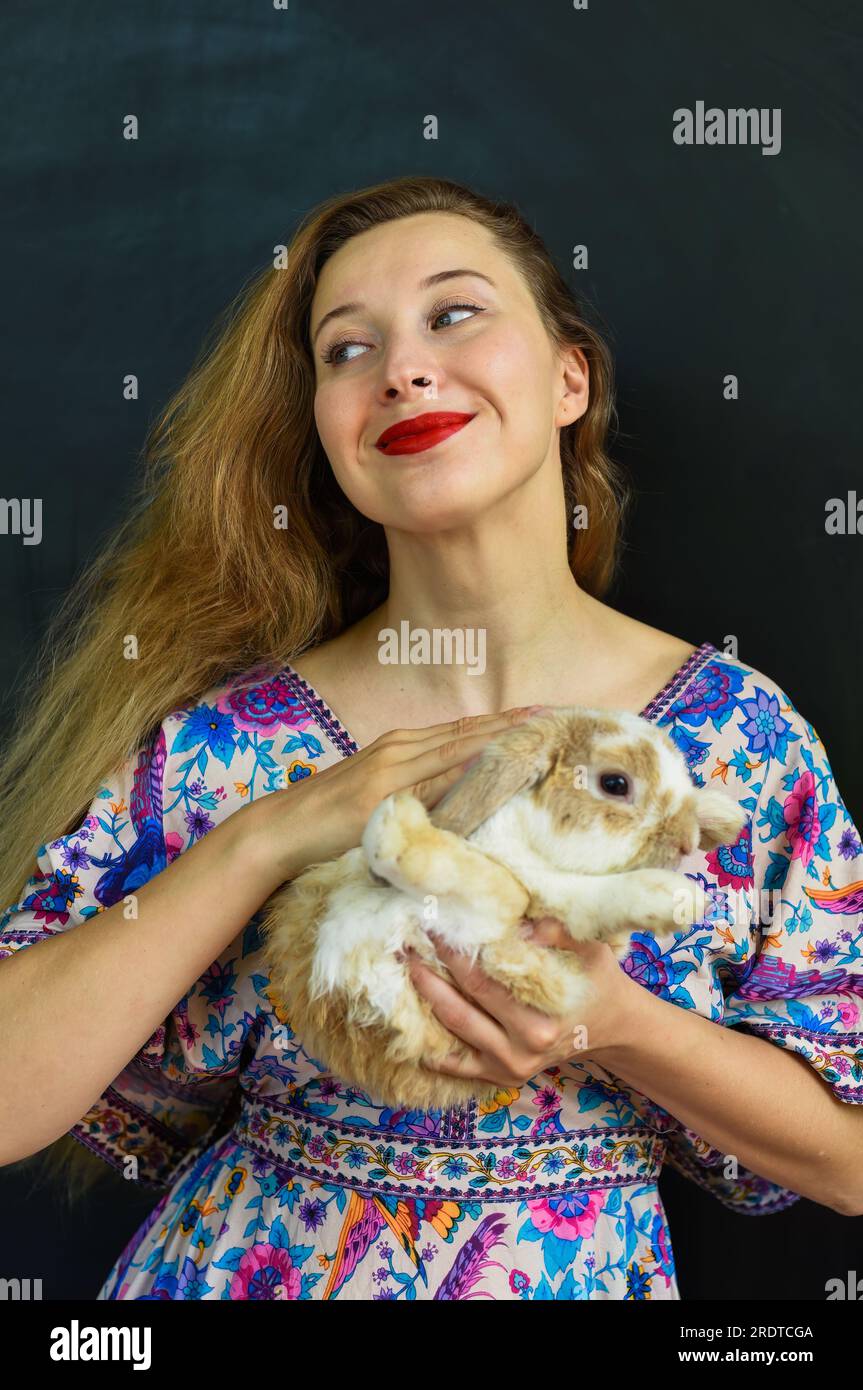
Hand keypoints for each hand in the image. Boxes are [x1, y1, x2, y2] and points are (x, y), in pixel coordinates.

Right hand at [252, 705, 546, 890]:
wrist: (282, 828)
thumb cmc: (331, 818)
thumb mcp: (383, 798)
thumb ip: (418, 791)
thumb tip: (461, 798)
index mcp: (401, 747)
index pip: (462, 731)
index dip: (502, 723)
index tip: (540, 716)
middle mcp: (399, 747)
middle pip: (466, 732)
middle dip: (510, 724)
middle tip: (553, 716)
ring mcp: (389, 767)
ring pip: (455, 747)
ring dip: (497, 739)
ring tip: (536, 733)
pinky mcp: (379, 791)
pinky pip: (431, 779)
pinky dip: (465, 769)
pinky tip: (492, 767)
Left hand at [406, 917, 640, 1088]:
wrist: (612, 1024)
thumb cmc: (597, 978)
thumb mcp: (589, 948)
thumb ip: (556, 931)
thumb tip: (515, 922)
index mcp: (542, 1020)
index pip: (482, 980)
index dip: (452, 952)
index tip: (431, 924)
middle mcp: (523, 1049)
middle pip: (460, 1006)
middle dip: (428, 972)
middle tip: (405, 942)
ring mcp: (510, 1068)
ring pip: (454, 1030)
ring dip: (424, 998)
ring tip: (406, 966)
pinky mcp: (502, 1077)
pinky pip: (457, 1065)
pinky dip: (431, 1048)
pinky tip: (409, 1024)